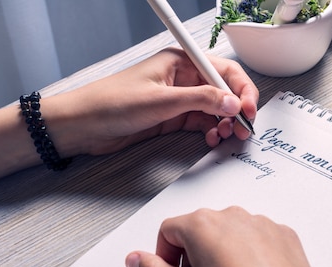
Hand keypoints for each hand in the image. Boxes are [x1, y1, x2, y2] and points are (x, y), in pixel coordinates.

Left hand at [44, 48, 258, 156]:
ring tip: (225, 135)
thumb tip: (232, 102)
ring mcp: (179, 99)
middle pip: (224, 91)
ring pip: (215, 110)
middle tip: (244, 128)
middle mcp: (183, 79)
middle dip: (237, 109)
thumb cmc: (110, 103)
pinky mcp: (173, 118)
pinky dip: (211, 131)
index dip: (241, 89)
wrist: (83, 126)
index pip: (224, 70)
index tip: (248, 109)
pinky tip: (211, 138)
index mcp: (181, 62)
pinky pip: (203, 123)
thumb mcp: (160, 101)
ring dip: (225, 123)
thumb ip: (200, 100)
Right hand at [125, 206, 318, 266]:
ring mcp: (260, 223)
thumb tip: (136, 260)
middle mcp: (232, 216)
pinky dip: (252, 253)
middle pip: (200, 229)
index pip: (168, 230)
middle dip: (194, 254)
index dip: (165, 255)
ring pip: (230, 233)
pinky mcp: (282, 234)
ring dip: (224, 252)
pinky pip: (258, 238)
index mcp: (202, 224)